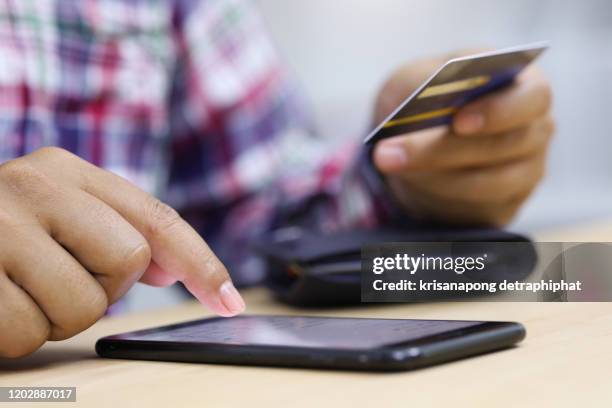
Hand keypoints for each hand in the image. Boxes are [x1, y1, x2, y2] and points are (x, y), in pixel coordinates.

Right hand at [0, 147, 244, 356]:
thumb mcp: (56, 215)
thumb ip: (116, 231)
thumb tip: (175, 269)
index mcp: (67, 170)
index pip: (156, 218)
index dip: (201, 262)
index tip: (231, 301)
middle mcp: (34, 185)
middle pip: (127, 262)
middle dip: (101, 288)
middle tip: (56, 275)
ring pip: (82, 308)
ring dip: (56, 316)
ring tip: (19, 289)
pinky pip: (29, 332)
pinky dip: (17, 333)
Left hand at [372, 53, 553, 225]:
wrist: (413, 137)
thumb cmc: (425, 96)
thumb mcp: (415, 78)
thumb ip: (425, 80)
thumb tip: (430, 96)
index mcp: (525, 86)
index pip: (532, 98)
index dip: (498, 111)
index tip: (458, 121)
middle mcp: (534, 131)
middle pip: (505, 146)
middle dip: (443, 150)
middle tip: (389, 151)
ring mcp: (525, 172)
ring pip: (488, 184)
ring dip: (432, 176)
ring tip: (387, 162)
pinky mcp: (503, 206)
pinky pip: (474, 208)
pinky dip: (436, 195)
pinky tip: (407, 180)